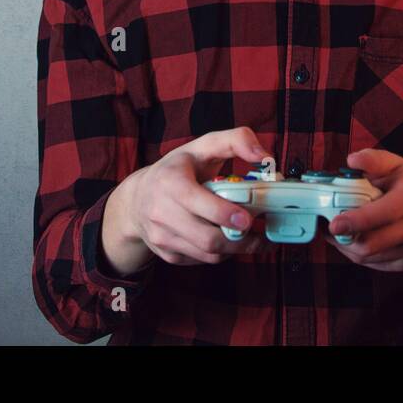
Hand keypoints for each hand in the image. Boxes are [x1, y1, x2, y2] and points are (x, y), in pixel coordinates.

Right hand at [121, 127, 274, 265]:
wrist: (137, 198)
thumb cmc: (177, 169)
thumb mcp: (203, 146)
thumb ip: (236, 141)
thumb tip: (265, 157)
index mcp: (170, 181)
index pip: (197, 203)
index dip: (224, 214)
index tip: (247, 218)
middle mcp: (160, 212)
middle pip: (207, 239)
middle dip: (239, 241)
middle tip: (260, 234)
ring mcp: (162, 236)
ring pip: (208, 254)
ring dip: (234, 249)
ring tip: (250, 237)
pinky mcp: (167, 254)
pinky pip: (202, 260)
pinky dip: (220, 253)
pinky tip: (228, 239)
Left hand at [324, 149, 402, 271]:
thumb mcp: (395, 163)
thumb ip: (373, 159)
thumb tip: (352, 160)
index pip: (385, 213)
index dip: (358, 221)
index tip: (334, 223)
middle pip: (373, 243)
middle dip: (344, 238)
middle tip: (328, 226)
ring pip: (370, 257)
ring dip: (347, 246)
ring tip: (338, 231)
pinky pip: (375, 265)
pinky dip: (358, 255)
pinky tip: (353, 240)